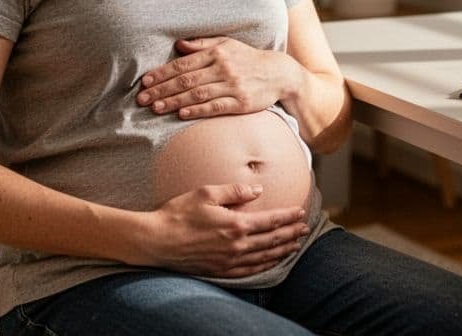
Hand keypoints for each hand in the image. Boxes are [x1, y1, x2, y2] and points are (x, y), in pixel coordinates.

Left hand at [138, 37, 301, 118]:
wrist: (279, 73)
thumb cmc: (248, 58)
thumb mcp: (227, 44)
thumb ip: (202, 44)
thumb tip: (178, 45)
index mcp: (217, 53)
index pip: (184, 63)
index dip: (163, 73)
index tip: (146, 82)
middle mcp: (223, 68)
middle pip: (187, 80)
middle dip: (162, 89)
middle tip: (142, 98)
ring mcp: (232, 86)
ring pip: (198, 94)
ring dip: (174, 101)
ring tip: (156, 107)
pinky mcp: (241, 102)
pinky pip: (215, 107)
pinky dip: (198, 110)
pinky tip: (182, 114)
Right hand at [138, 183, 309, 276]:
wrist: (156, 241)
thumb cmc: (178, 214)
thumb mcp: (206, 193)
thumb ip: (235, 191)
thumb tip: (258, 190)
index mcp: (235, 224)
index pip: (270, 220)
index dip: (288, 216)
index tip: (300, 212)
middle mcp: (236, 245)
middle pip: (272, 239)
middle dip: (291, 233)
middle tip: (305, 228)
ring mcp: (229, 261)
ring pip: (264, 256)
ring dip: (282, 250)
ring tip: (295, 245)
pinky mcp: (221, 270)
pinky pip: (250, 270)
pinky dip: (265, 265)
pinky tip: (272, 261)